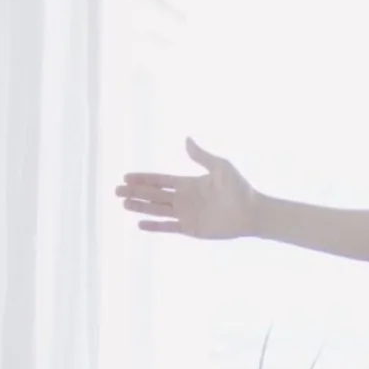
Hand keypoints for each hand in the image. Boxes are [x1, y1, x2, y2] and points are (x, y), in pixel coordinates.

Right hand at [116, 138, 258, 239]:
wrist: (251, 212)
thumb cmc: (239, 188)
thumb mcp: (220, 167)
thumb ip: (200, 156)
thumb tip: (186, 139)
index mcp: (188, 183)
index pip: (160, 180)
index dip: (143, 178)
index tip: (127, 176)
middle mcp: (184, 199)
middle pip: (153, 195)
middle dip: (135, 192)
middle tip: (116, 190)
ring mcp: (186, 214)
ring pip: (156, 210)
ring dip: (140, 207)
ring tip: (123, 203)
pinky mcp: (190, 228)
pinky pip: (168, 227)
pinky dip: (154, 226)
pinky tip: (140, 224)